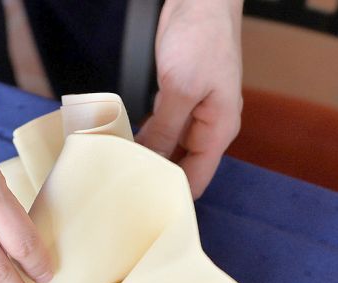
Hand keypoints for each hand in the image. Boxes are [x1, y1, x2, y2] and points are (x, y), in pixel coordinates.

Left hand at [135, 0, 243, 197]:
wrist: (202, 1)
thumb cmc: (202, 39)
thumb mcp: (181, 89)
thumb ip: (166, 129)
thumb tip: (150, 163)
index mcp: (219, 129)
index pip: (197, 178)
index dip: (172, 195)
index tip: (142, 207)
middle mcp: (208, 126)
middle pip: (181, 166)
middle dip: (154, 178)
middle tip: (121, 192)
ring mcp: (193, 112)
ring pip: (168, 147)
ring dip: (146, 157)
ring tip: (117, 172)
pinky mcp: (177, 98)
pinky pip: (160, 127)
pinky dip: (144, 136)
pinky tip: (122, 143)